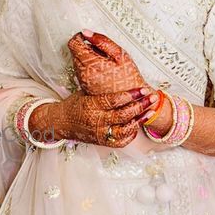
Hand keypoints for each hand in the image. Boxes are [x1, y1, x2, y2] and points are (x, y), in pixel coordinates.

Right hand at [30, 88, 157, 147]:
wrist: (61, 123)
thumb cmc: (76, 104)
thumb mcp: (86, 91)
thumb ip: (102, 88)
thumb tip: (120, 71)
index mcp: (91, 105)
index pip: (114, 100)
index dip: (131, 95)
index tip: (143, 88)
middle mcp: (96, 121)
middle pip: (123, 114)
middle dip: (140, 105)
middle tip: (152, 97)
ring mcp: (100, 133)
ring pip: (125, 129)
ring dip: (140, 119)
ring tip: (151, 110)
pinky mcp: (103, 142)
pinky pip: (121, 141)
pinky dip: (131, 133)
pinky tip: (138, 124)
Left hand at [68, 30, 145, 94]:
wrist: (132, 101)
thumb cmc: (129, 78)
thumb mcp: (120, 54)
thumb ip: (102, 41)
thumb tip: (87, 32)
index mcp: (91, 63)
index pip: (74, 43)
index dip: (81, 36)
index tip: (90, 37)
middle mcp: (83, 73)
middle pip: (75, 52)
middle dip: (86, 47)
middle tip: (103, 51)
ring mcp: (83, 81)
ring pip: (78, 61)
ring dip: (88, 57)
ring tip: (105, 62)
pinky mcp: (85, 86)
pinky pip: (82, 71)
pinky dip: (90, 67)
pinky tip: (103, 70)